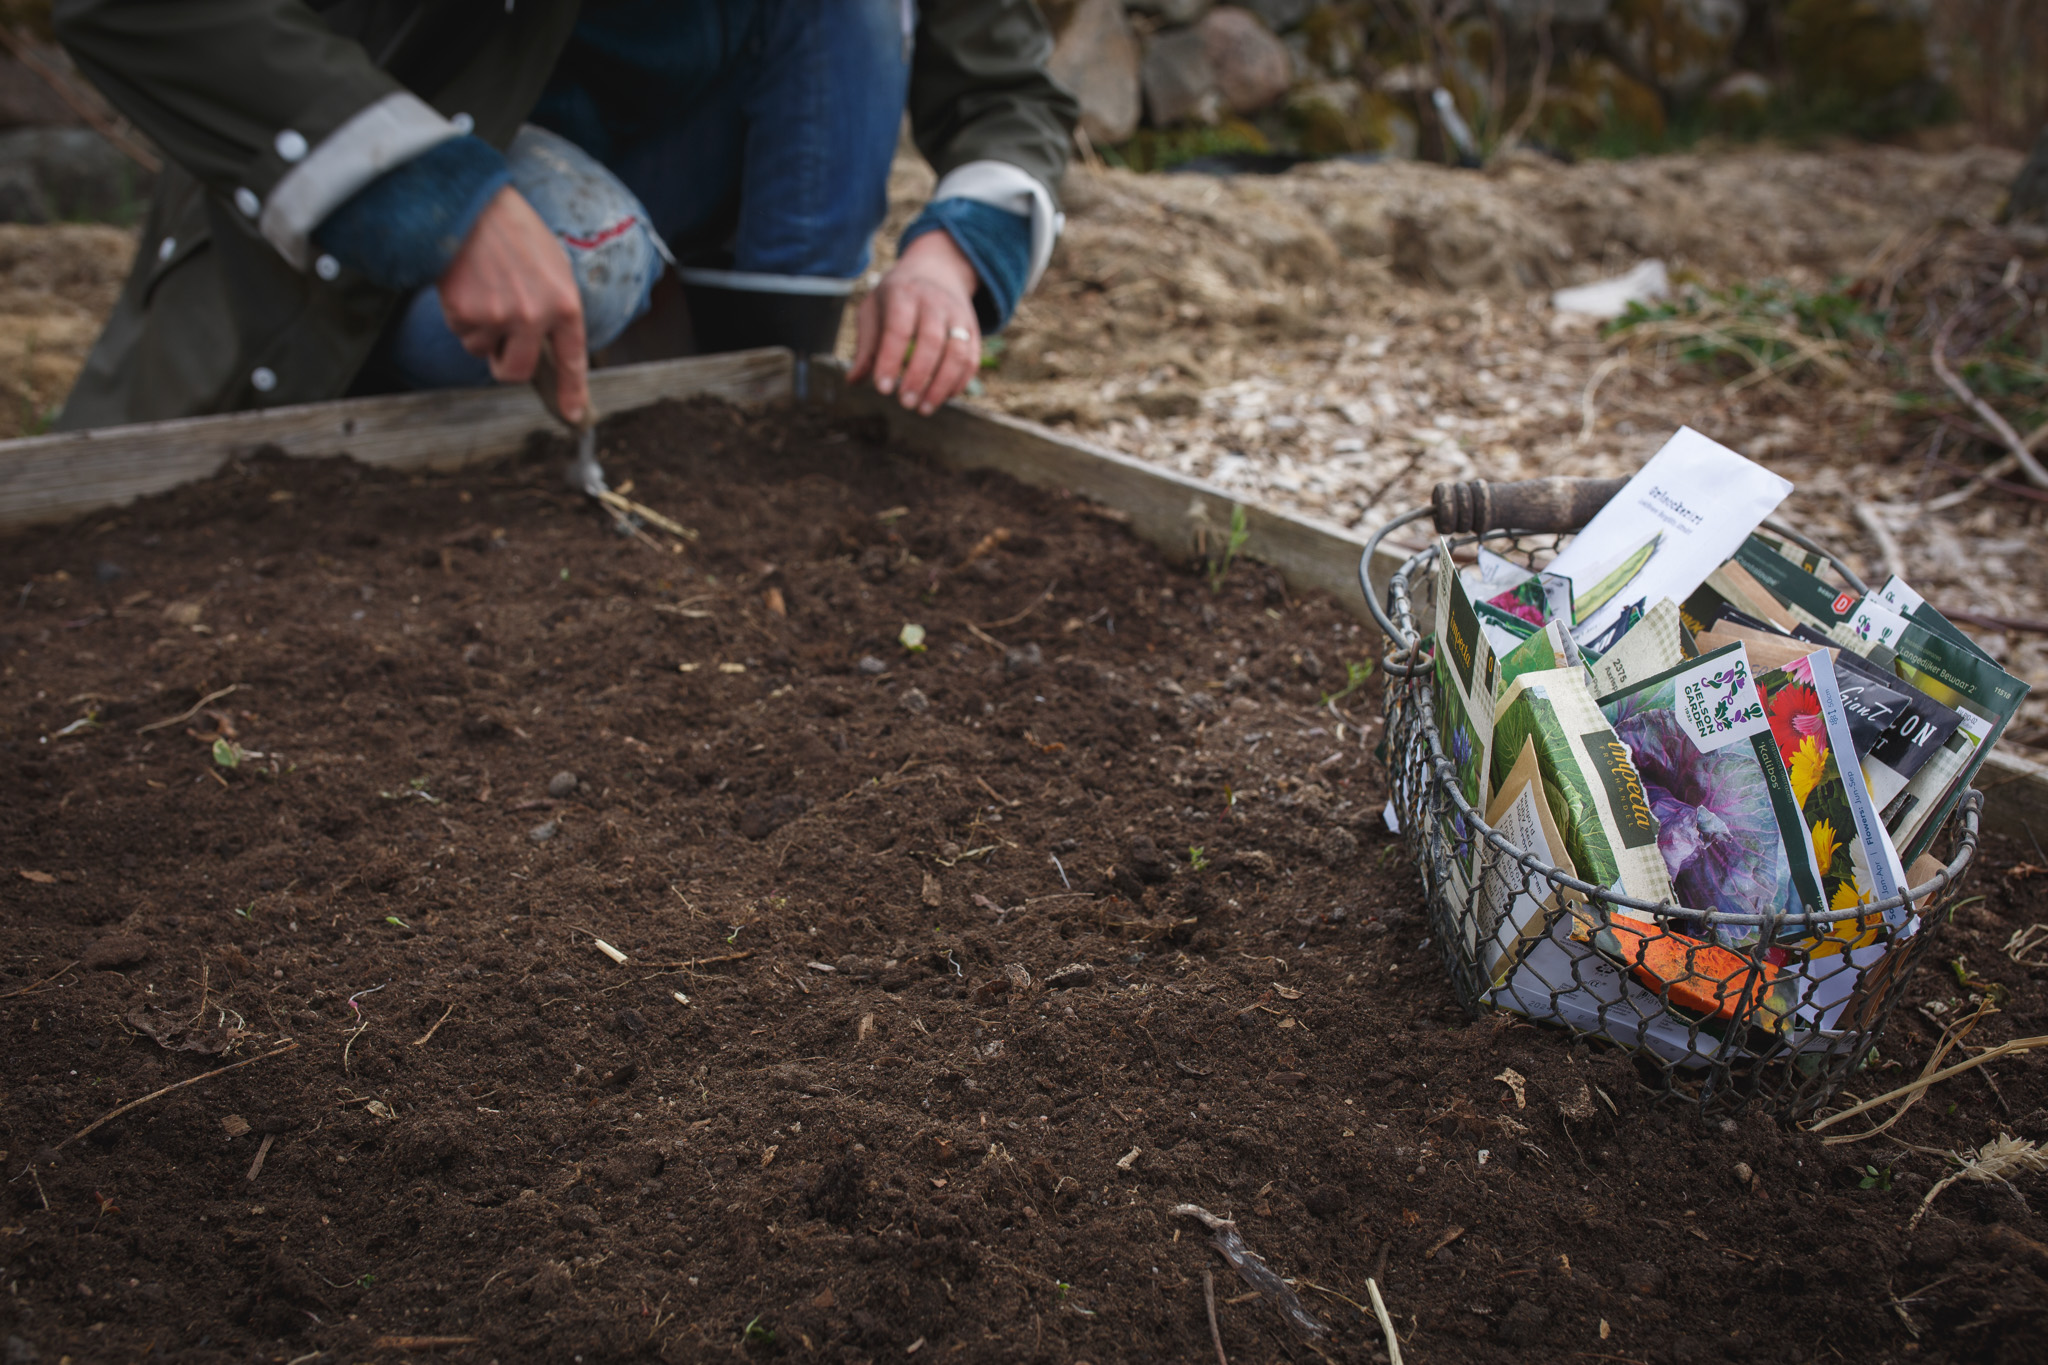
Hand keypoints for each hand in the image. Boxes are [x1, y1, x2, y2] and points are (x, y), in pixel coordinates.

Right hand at [438, 186, 588, 422]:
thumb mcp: (554, 266)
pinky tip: (466, 284)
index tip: (573, 415)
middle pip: (516, 372)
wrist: (471, 206)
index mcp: (564, 304)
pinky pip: (461, 332)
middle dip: (504, 364)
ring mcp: (499, 317)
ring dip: (479, 331)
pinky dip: (460, 315)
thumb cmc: (514, 232)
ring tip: (483, 290)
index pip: (572, 358)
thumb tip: (549, 346)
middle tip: (499, 343)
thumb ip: (556, 308)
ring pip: (481, 351)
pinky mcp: (465, 313)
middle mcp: (535, 316)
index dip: (573, 391)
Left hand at [850, 230, 980, 415]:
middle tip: (905, 403)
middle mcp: (934, 302)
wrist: (937, 268)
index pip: (898, 329)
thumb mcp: (873, 309)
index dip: (890, 360)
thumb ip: (866, 345)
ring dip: (942, 385)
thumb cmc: (896, 296)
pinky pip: (972, 359)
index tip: (882, 389)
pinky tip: (943, 397)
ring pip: (957, 352)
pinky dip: (959, 382)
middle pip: (931, 341)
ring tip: (924, 409)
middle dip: (918, 376)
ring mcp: (957, 315)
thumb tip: (853, 380)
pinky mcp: (973, 329)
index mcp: (903, 294)